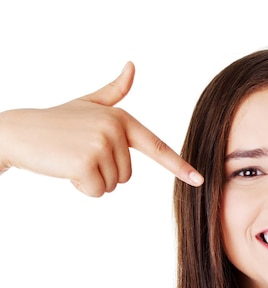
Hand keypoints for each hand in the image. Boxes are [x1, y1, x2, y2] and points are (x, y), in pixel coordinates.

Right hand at [0, 62, 203, 195]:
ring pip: (112, 185)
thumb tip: (131, 66)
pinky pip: (97, 191)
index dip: (179, 166)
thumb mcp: (89, 104)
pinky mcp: (86, 162)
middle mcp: (116, 130)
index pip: (157, 146)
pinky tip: (65, 168)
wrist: (18, 131)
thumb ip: (114, 91)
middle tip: (79, 154)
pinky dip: (81, 187)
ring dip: (91, 180)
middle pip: (127, 176)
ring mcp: (102, 145)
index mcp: (123, 119)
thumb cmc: (56, 121)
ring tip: (72, 158)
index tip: (199, 179)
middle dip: (103, 172)